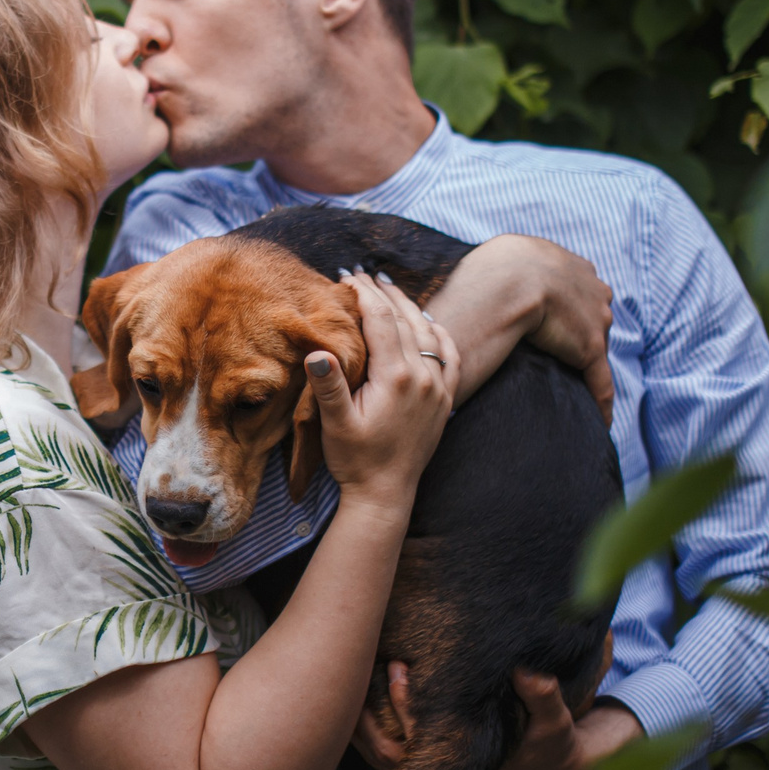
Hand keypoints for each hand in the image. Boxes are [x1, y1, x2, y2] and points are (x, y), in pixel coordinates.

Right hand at [313, 273, 458, 520]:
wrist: (386, 494)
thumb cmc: (356, 459)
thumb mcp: (335, 424)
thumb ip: (330, 386)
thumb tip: (317, 351)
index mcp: (396, 377)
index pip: (381, 320)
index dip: (364, 294)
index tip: (348, 277)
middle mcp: (423, 377)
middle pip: (405, 319)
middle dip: (383, 294)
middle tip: (363, 275)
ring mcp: (438, 388)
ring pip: (429, 332)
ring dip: (409, 307)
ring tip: (389, 289)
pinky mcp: (445, 399)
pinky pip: (450, 355)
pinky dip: (438, 332)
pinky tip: (427, 323)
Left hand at [351, 642, 640, 769]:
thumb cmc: (551, 742)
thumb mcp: (554, 721)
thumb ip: (543, 697)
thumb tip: (527, 671)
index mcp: (464, 764)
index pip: (418, 741)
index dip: (404, 705)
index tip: (399, 667)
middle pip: (384, 754)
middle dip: (367, 716)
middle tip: (364, 668)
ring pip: (378, 754)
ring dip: (361, 722)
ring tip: (350, 676)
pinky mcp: (428, 759)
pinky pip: (385, 748)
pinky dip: (368, 725)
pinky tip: (359, 693)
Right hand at [428, 236, 614, 420]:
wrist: (506, 280)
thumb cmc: (495, 267)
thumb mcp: (508, 255)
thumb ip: (514, 265)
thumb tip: (489, 271)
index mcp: (573, 265)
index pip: (579, 291)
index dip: (568, 308)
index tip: (555, 322)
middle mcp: (593, 289)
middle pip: (593, 318)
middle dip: (581, 334)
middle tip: (560, 354)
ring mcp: (596, 320)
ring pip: (596, 348)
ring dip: (585, 366)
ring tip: (575, 388)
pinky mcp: (590, 349)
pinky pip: (601, 382)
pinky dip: (600, 403)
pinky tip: (601, 421)